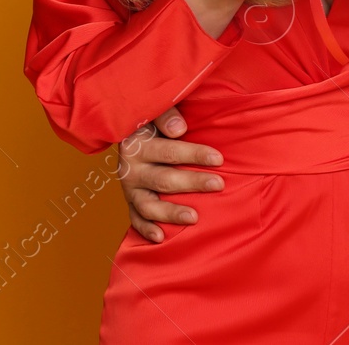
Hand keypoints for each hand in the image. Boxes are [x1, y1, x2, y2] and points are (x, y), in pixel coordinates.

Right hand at [118, 106, 221, 242]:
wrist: (130, 132)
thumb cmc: (154, 121)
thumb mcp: (156, 111)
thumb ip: (166, 114)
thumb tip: (179, 128)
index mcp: (137, 143)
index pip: (168, 151)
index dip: (193, 154)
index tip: (218, 158)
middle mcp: (130, 168)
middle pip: (164, 179)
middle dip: (193, 182)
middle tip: (219, 184)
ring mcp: (129, 188)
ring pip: (149, 205)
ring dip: (171, 213)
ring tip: (194, 217)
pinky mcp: (130, 202)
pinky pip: (136, 219)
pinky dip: (146, 230)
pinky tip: (161, 238)